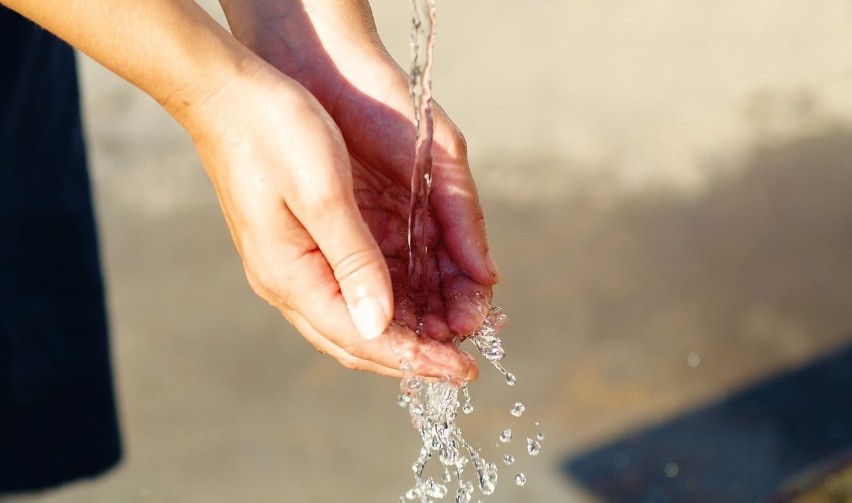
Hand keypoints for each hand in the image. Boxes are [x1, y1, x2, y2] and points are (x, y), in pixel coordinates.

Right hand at [219, 0, 499, 344]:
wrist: (226, 93)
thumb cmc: (274, 131)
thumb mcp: (324, 193)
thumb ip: (354, 261)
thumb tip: (379, 325)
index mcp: (291, 275)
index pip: (362, 338)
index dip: (415, 358)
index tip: (462, 371)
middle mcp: (286, 281)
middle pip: (356, 340)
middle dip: (412, 356)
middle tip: (461, 365)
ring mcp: (289, 265)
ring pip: (353, 319)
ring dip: (402, 332)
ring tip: (448, 335)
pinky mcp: (298, 246)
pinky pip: (346, 291)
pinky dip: (386, 303)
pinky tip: (416, 300)